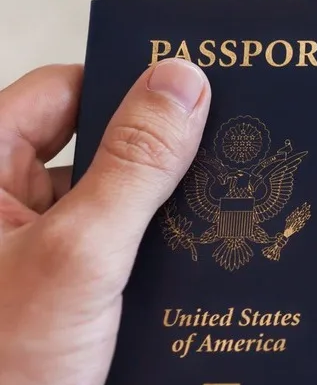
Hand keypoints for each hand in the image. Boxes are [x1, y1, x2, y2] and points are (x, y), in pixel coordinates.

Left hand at [0, 59, 210, 384]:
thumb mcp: (77, 260)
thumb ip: (133, 167)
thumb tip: (181, 86)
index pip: (64, 93)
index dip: (130, 84)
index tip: (198, 86)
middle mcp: (11, 212)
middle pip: (102, 148)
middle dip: (165, 159)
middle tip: (228, 152)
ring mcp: (43, 258)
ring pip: (124, 207)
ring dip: (171, 215)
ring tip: (227, 214)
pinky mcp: (74, 300)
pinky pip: (131, 256)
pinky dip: (167, 258)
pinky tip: (206, 267)